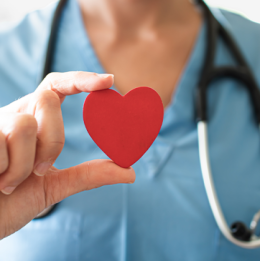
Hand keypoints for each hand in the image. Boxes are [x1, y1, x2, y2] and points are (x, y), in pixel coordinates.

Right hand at [0, 72, 134, 238]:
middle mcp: (13, 115)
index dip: (81, 79)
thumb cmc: (13, 202)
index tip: (109, 81)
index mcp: (34, 122)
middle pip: (47, 99)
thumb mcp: (55, 186)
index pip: (56, 86)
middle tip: (40, 170)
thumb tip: (130, 173)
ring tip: (10, 183)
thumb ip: (89, 175)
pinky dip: (5, 171)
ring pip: (24, 124)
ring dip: (24, 165)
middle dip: (53, 140)